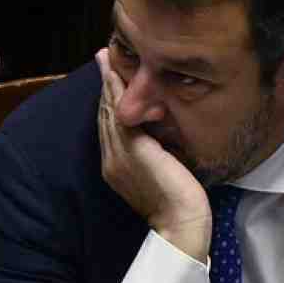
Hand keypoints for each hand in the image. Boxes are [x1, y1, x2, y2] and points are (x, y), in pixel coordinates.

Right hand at [95, 48, 211, 260]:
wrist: (180, 224)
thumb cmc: (179, 206)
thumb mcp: (164, 174)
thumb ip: (156, 156)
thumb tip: (162, 140)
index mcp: (117, 166)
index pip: (110, 127)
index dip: (108, 100)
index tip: (110, 79)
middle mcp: (112, 159)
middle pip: (103, 113)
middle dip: (104, 84)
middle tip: (102, 58)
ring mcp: (118, 154)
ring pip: (108, 110)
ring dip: (108, 82)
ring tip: (107, 60)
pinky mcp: (132, 149)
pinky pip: (119, 113)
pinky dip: (117, 92)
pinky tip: (118, 76)